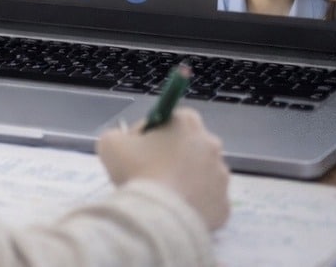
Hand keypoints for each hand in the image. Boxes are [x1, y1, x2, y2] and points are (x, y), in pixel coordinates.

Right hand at [98, 108, 230, 230]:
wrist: (160, 216)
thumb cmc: (138, 171)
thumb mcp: (111, 143)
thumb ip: (119, 135)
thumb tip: (127, 142)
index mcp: (187, 123)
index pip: (171, 119)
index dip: (152, 132)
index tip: (138, 148)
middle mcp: (212, 145)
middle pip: (189, 146)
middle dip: (172, 156)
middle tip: (149, 172)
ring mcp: (222, 177)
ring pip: (201, 175)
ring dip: (185, 180)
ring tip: (162, 195)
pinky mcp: (225, 206)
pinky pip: (207, 202)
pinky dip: (193, 205)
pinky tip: (175, 210)